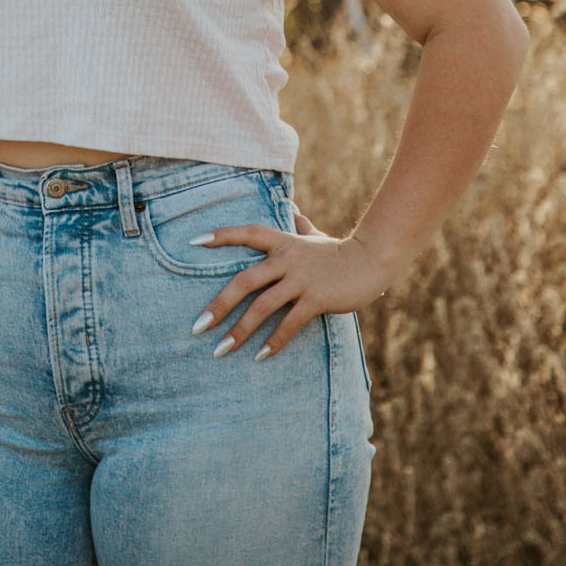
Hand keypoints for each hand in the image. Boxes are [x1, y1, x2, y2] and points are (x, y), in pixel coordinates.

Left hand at [190, 210, 391, 358]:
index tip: (194, 242)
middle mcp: (286, 259)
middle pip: (244, 280)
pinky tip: (260, 356)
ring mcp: (301, 279)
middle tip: (198, 326)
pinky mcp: (316, 298)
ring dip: (240, 331)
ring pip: (262, 306)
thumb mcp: (315, 235)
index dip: (221, 236)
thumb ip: (300, 224)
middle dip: (218, 305)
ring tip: (221, 350)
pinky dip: (274, 341)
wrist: (371, 260)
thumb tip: (292, 210)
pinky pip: (289, 323)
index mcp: (282, 241)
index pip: (247, 233)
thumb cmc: (338, 251)